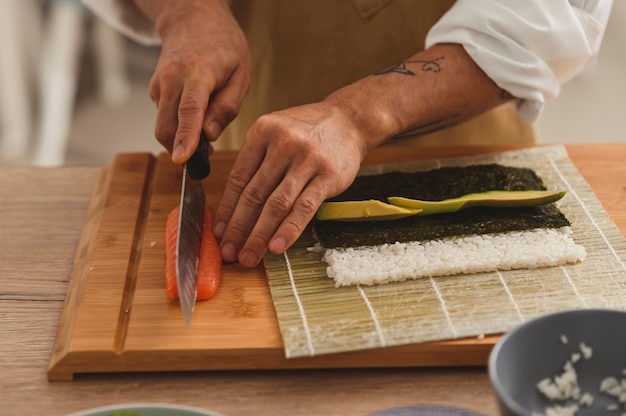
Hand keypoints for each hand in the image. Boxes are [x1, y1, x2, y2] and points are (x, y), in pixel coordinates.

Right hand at [141, 0, 250, 162]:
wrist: (193, 20)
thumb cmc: (223, 47)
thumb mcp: (240, 75)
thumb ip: (227, 107)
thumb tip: (211, 135)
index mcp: (198, 73)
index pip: (189, 110)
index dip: (185, 138)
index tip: (182, 160)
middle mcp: (172, 78)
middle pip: (167, 126)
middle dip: (182, 149)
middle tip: (207, 155)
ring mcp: (159, 84)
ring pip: (163, 126)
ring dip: (181, 138)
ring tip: (206, 128)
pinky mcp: (154, 90)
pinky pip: (164, 117)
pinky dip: (178, 124)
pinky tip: (195, 111)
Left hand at [213, 102, 368, 266]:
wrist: (349, 120)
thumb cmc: (307, 132)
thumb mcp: (275, 132)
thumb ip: (256, 162)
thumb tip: (234, 207)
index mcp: (262, 131)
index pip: (238, 178)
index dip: (226, 209)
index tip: (218, 232)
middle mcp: (283, 143)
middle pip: (254, 194)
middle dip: (238, 228)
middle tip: (229, 252)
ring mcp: (307, 159)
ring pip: (276, 204)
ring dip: (259, 235)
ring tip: (249, 256)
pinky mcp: (328, 175)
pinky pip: (304, 207)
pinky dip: (288, 230)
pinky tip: (276, 247)